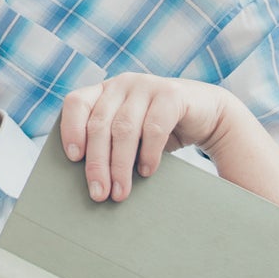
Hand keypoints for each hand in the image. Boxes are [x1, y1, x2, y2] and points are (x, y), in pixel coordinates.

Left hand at [60, 73, 230, 201]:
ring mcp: (146, 85)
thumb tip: (90, 182)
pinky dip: (148, 153)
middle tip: (99, 194)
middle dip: (97, 163)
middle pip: (99, 124)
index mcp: (104, 91)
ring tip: (120, 192)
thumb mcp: (130, 135)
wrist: (208, 115)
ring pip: (124, 129)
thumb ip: (109, 145)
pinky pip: (154, 127)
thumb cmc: (159, 131)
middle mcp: (122, 84)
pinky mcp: (171, 94)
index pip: (76, 103)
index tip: (73, 158)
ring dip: (120, 165)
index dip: (70, 129)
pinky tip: (147, 172)